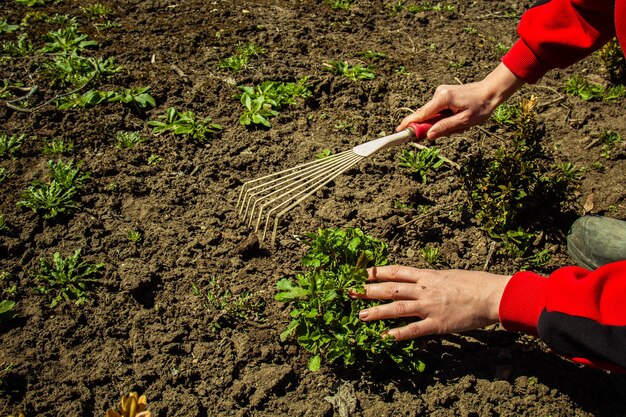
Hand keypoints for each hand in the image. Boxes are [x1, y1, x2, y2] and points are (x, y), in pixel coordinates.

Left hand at [350, 265, 511, 340]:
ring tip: (360, 315)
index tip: (362, 273)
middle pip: (391, 288)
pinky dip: (399, 333)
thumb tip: (419, 279)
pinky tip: (385, 337)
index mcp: (428, 276)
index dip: (378, 272)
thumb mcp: (448, 274)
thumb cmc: (474, 283)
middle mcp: (425, 289)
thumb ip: (431, 279)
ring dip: (377, 312)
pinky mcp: (437, 324)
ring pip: (397, 308)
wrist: (491, 295)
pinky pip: (414, 329)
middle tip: (350, 292)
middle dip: (369, 290)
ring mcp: (429, 306)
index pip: (397, 271)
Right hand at [397, 63, 525, 139]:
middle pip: (425, 116)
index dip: (409, 125)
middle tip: (452, 130)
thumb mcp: (465, 121)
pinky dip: (445, 118)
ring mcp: (440, 93)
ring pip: (433, 115)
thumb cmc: (481, 106)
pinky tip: (459, 118)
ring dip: (442, 123)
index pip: (420, 114)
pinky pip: (438, 111)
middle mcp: (438, 93)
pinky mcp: (443, 95)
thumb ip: (445, 128)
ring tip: (461, 123)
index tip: (398, 133)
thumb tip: (428, 135)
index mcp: (442, 99)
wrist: (491, 91)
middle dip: (433, 127)